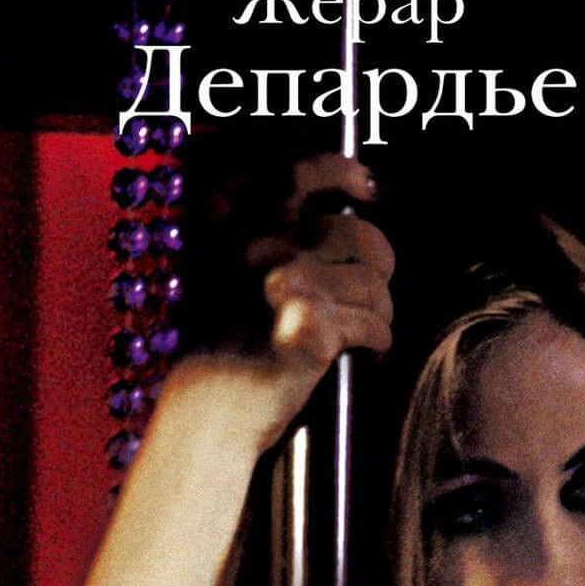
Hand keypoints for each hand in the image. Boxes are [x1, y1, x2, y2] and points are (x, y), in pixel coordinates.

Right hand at [171, 155, 393, 461]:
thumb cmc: (218, 349)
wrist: (205, 413)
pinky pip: (374, 325)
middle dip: (378, 259)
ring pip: (372, 284)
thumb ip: (262, 239)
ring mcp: (287, 288)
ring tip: (367, 329)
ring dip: (380, 309)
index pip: (298, 174)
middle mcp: (262, 249)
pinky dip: (379, 341)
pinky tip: (369, 353)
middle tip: (376, 281)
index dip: (340, 172)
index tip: (365, 185)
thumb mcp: (218, 273)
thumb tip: (334, 214)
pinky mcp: (312, 331)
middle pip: (355, 233)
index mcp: (238, 227)